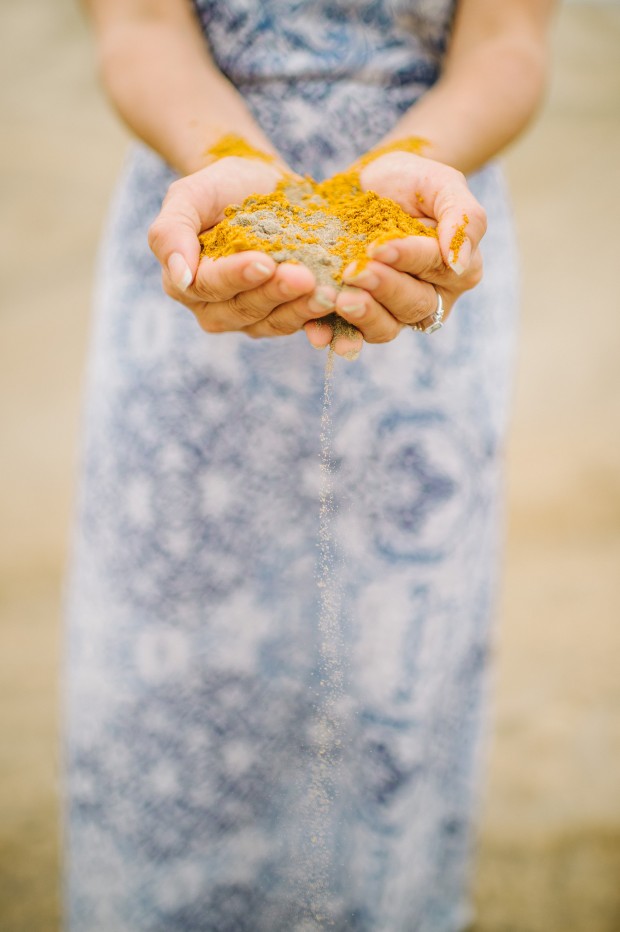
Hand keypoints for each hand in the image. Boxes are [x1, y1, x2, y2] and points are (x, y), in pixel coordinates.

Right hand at [148, 157, 331, 336]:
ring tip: (327, 293)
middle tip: (304, 277)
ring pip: (274, 321)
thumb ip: (170, 232)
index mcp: (188, 283)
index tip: (264, 262)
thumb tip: (179, 277)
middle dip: (275, 293)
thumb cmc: (222, 187)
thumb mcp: (189, 196)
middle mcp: (216, 309)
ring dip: (301, 309)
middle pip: (244, 309)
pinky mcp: (284, 318)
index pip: (209, 286)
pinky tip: (338, 305)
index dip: (237, 276)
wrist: (262, 186)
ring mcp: (252, 318)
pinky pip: (301, 324)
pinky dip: (320, 319)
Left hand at [304, 150, 485, 351]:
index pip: (435, 268)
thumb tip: (459, 264)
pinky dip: (334, 334)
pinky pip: (350, 334)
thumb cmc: (412, 182)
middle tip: (354, 272)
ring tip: (339, 299)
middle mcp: (429, 298)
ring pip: (386, 327)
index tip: (378, 246)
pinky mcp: (360, 317)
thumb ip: (464, 218)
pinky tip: (317, 330)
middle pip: (412, 305)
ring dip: (362, 316)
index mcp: (456, 270)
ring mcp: (393, 312)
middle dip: (382, 288)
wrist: (368, 185)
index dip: (407, 259)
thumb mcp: (443, 185)